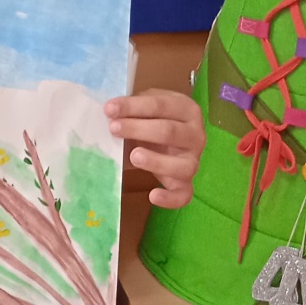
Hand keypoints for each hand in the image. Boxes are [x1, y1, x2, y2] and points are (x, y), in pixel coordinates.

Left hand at [106, 88, 204, 208]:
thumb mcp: (145, 108)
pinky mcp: (187, 184)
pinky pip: (184, 195)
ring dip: (157, 161)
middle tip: (113, 129)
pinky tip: (152, 195)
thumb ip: (132, 109)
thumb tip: (109, 113)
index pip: (161, 105)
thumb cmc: (152, 120)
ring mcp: (193, 161)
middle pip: (169, 132)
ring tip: (133, 156)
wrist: (166, 141)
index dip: (134, 107)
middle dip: (139, 129)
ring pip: (182, 165)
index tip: (109, 109)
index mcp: (187, 110)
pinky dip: (170, 199)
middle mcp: (196, 136)